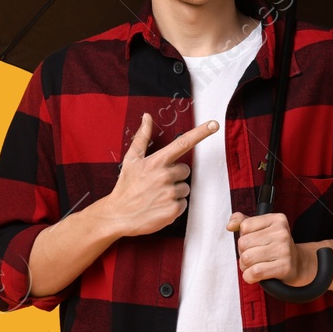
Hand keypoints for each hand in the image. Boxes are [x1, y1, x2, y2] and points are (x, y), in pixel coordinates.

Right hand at [106, 113, 218, 237]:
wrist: (118, 215)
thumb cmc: (125, 186)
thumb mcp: (131, 159)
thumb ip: (142, 137)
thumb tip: (147, 116)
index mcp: (157, 161)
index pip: (183, 143)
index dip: (201, 132)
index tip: (214, 124)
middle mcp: (165, 175)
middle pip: (185, 170)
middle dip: (175, 175)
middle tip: (158, 183)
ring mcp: (170, 193)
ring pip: (185, 188)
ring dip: (175, 192)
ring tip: (157, 196)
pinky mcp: (173, 210)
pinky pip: (183, 204)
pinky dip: (174, 206)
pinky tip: (159, 206)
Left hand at [227, 211, 311, 286]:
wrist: (296, 264)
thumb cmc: (274, 245)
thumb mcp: (260, 228)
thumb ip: (241, 221)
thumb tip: (230, 226)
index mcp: (276, 219)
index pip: (244, 226)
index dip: (244, 236)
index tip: (254, 242)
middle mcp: (282, 233)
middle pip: (243, 243)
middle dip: (243, 253)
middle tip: (253, 256)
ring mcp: (284, 250)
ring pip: (246, 259)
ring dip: (245, 266)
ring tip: (255, 265)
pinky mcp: (284, 267)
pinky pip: (255, 272)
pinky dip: (249, 276)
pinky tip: (256, 275)